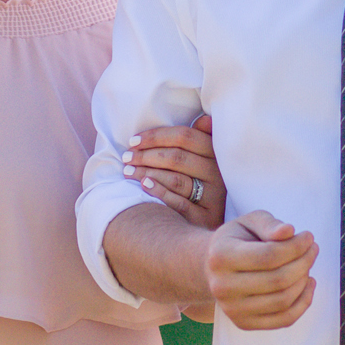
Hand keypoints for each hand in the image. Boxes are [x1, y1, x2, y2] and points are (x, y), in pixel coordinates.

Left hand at [125, 114, 225, 230]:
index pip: (185, 137)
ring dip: (147, 173)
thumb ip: (200, 139)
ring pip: (176, 180)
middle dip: (147, 156)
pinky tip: (144, 186)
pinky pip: (180, 203)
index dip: (156, 136)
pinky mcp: (206, 218)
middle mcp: (218, 174)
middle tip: (126, 158)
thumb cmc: (196, 184)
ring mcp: (214, 197)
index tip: (133, 141)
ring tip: (128, 172)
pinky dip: (160, 193)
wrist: (204, 225)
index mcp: (216, 154)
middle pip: (178, 158)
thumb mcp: (201, 160)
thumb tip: (205, 119)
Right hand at [206, 209, 317, 329]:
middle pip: (278, 280)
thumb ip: (269, 224)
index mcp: (221, 256)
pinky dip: (303, 303)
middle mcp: (222, 287)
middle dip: (304, 263)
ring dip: (304, 281)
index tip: (308, 237)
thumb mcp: (250, 222)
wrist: (213, 267)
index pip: (269, 255)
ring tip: (307, 265)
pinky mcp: (243, 323)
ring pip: (283, 301)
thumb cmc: (238, 240)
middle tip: (313, 250)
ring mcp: (232, 309)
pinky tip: (308, 284)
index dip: (296, 247)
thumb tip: (288, 231)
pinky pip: (284, 320)